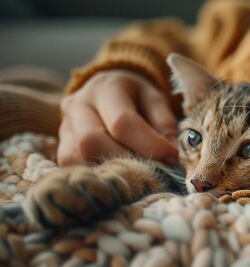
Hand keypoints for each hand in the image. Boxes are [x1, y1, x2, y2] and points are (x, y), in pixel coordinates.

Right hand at [57, 70, 178, 165]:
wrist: (107, 88)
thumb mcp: (156, 100)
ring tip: (133, 176)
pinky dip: (93, 176)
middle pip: (92, 142)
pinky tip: (115, 178)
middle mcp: (78, 104)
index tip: (172, 159)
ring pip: (74, 158)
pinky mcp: (60, 145)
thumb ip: (164, 124)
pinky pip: (69, 167)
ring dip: (107, 172)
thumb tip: (170, 155)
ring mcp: (64, 126)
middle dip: (125, 161)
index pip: (123, 122)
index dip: (149, 145)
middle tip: (151, 171)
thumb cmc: (137, 96)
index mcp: (106, 87)